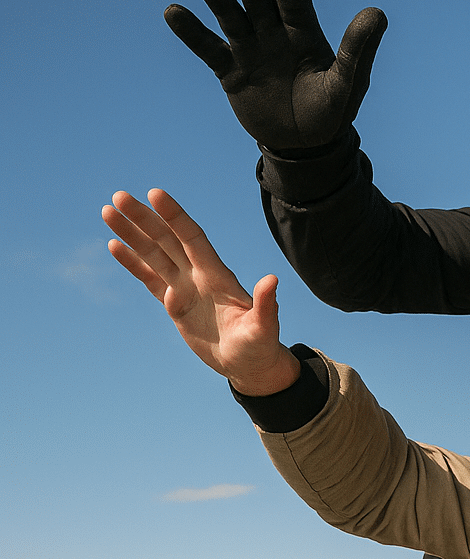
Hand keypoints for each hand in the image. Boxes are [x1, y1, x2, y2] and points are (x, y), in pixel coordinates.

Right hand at [104, 189, 299, 395]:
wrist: (250, 364)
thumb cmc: (260, 346)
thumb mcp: (263, 327)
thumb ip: (265, 304)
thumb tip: (272, 280)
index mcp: (218, 276)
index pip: (192, 238)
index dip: (175, 217)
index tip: (155, 194)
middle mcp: (199, 276)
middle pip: (167, 240)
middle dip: (144, 218)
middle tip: (119, 196)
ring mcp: (185, 288)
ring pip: (153, 254)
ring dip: (131, 234)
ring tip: (107, 212)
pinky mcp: (174, 304)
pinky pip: (149, 278)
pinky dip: (132, 262)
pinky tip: (114, 245)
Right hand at [165, 0, 386, 151]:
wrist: (306, 146)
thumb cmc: (333, 111)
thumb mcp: (348, 82)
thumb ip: (357, 49)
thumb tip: (378, 13)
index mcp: (305, 32)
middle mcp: (275, 33)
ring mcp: (250, 50)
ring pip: (230, 16)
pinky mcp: (230, 71)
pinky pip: (208, 49)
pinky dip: (192, 33)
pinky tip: (174, 11)